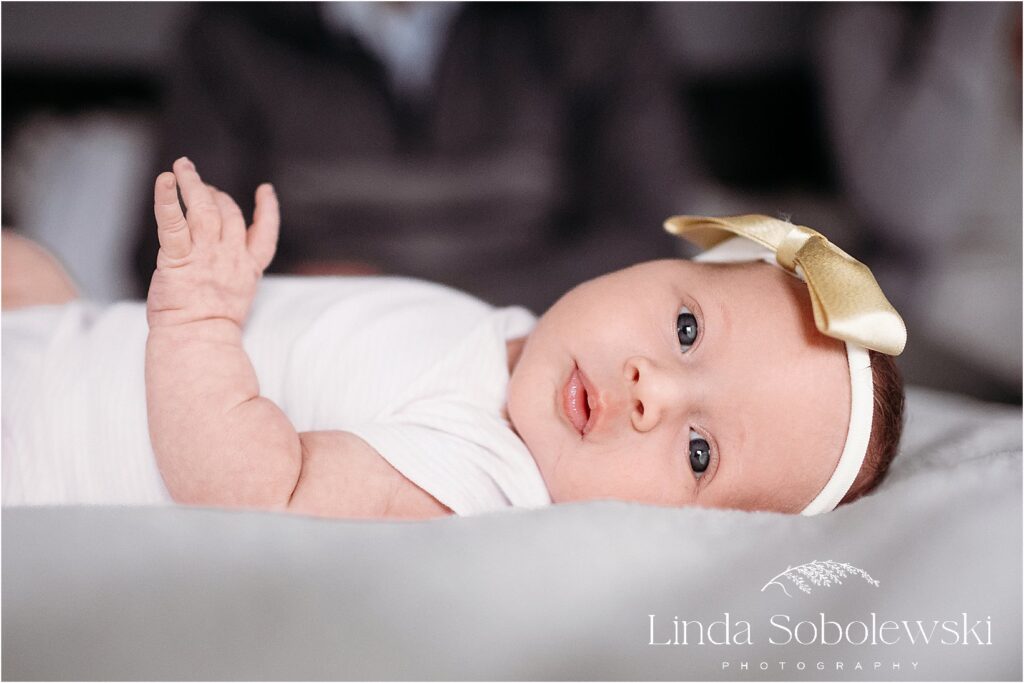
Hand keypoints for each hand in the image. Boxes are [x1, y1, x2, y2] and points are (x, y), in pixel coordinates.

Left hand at [146, 157, 278, 328]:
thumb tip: (224, 269)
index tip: (265, 191)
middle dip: (216, 193)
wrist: (197, 340)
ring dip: (194, 183)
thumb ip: (233, 276)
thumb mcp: (234, 299)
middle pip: (229, 212)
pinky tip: (165, 181)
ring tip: (183, 167)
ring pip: (205, 208)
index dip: (267, 210)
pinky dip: (167, 198)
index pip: (265, 234)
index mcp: (247, 269)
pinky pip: (173, 222)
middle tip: (199, 183)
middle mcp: (230, 257)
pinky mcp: (177, 258)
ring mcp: (205, 256)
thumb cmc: (210, 328)